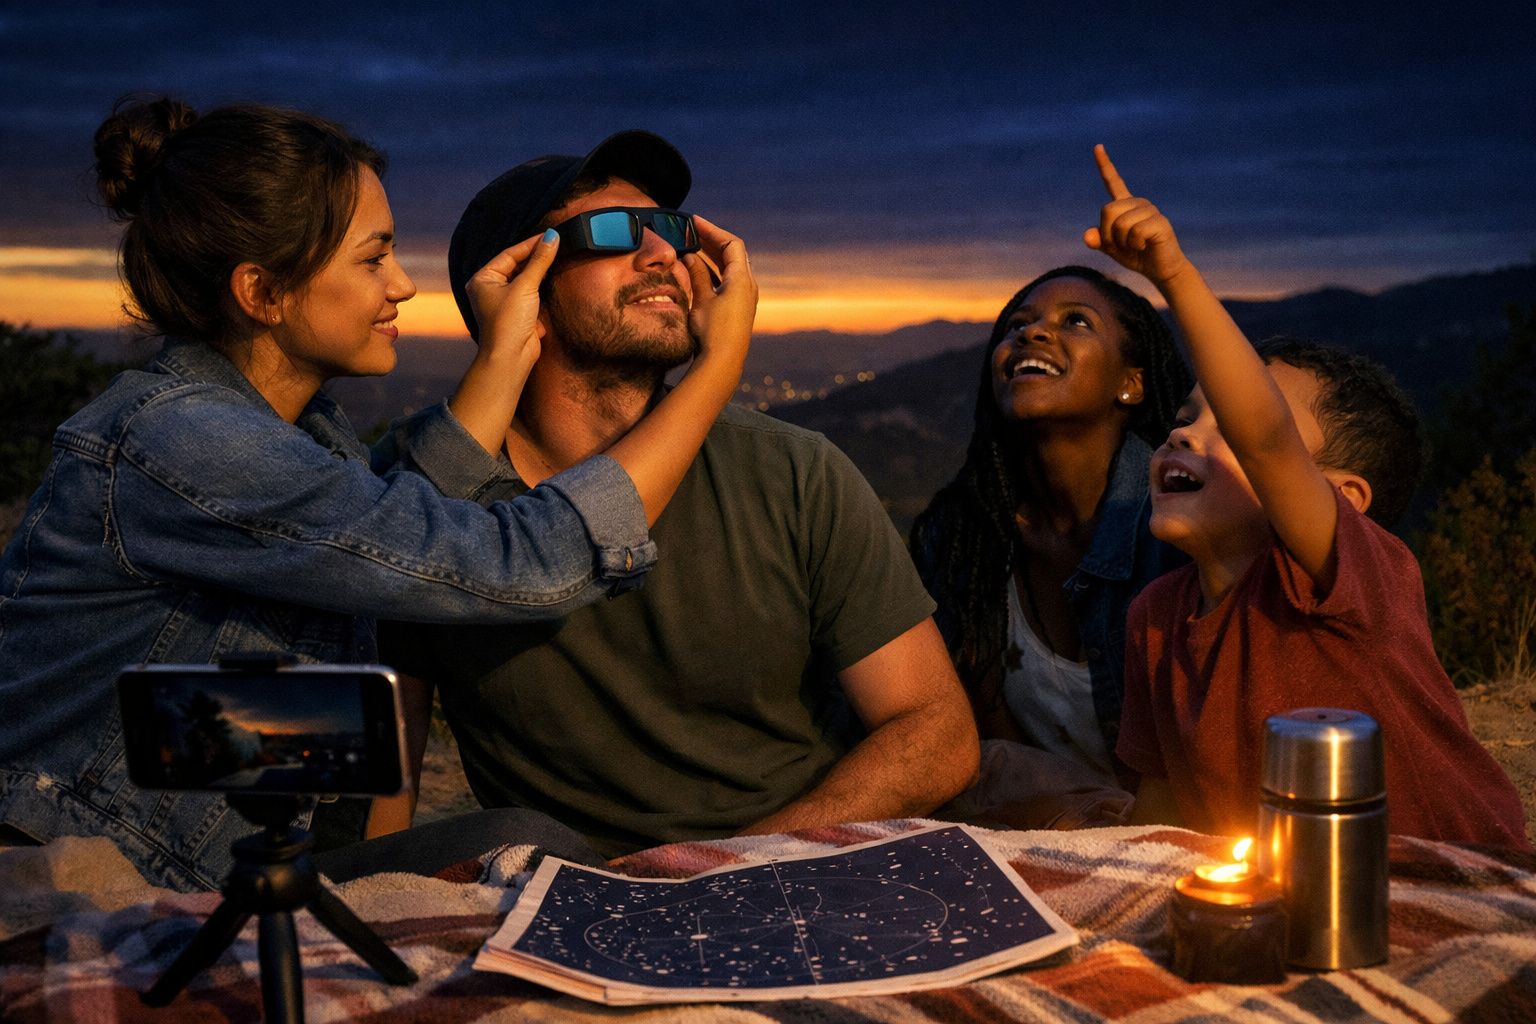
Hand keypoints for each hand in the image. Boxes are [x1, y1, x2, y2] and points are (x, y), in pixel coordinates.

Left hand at [465, 229, 559, 375]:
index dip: (531, 245)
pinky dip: (541, 287)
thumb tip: (552, 238)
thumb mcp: (525, 286)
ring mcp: (504, 301)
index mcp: (483, 279)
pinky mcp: (518, 312)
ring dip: (539, 272)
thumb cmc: (508, 323)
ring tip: (556, 257)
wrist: (511, 357)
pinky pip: (531, 293)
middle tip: (555, 244)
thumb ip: (540, 261)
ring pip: (525, 279)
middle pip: (517, 265)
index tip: (550, 236)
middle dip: (536, 257)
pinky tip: (552, 278)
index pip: (509, 254)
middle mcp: (490, 288)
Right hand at [682, 215, 756, 367]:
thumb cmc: (712, 331)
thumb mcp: (701, 298)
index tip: (695, 222)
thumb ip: (697, 274)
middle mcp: (748, 286)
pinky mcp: (739, 308)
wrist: (722, 362)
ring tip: (692, 247)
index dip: (713, 230)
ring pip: (730, 267)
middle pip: (733, 254)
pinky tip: (698, 271)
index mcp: (742, 279)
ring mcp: (745, 297)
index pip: (731, 244)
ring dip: (712, 256)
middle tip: (691, 232)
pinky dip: (714, 271)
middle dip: (712, 241)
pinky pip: (727, 281)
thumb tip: (691, 256)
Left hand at [1082, 144, 1190, 286]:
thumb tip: (1087, 236)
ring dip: (1122, 242)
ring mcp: (1150, 210)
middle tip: (1122, 244)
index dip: (1104, 165)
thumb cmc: (1137, 256)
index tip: (1097, 146)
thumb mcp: (1112, 249)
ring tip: (1136, 245)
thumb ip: (1098, 241)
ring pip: (1120, 224)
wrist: (1161, 269)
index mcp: (1126, 205)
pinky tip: (1145, 245)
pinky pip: (1134, 233)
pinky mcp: (1160, 221)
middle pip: (1107, 210)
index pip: (1113, 182)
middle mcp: (1138, 203)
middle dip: (1108, 234)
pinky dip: (1135, 245)